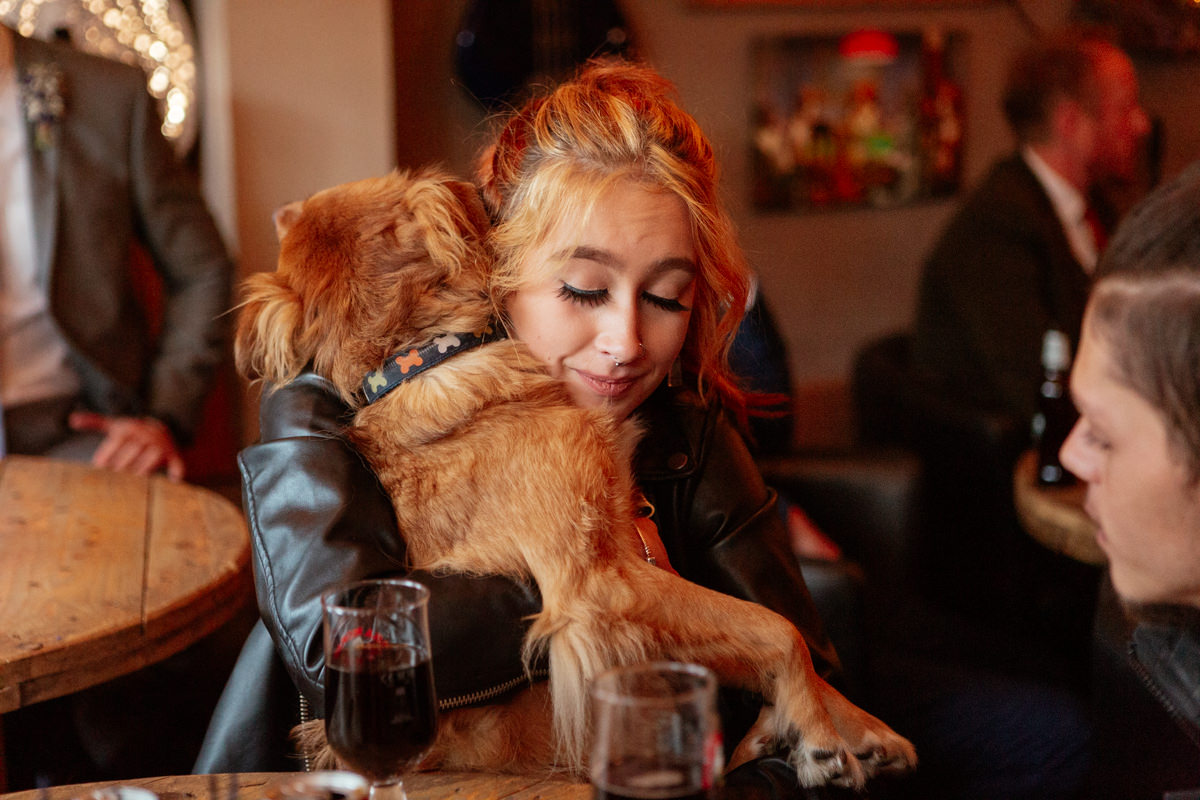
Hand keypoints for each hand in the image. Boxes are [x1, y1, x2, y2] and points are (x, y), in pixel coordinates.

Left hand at [68, 412, 185, 480]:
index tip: (98, 465)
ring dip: (142, 470)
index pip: (118, 440)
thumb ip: (93, 422)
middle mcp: (147, 436)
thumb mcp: (114, 424)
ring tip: (131, 479)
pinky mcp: (173, 455)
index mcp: (131, 429)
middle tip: (113, 474)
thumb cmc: (131, 432)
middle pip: (133, 451)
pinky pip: (177, 462)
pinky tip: (174, 480)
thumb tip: (71, 420)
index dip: (107, 453)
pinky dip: (177, 470)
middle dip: (122, 464)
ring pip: (152, 459)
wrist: (161, 428)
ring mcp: (160, 446)